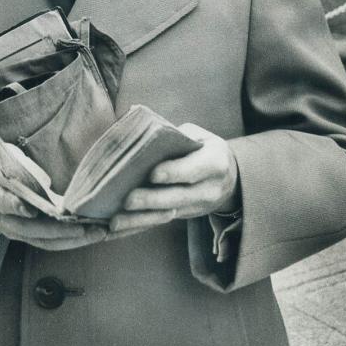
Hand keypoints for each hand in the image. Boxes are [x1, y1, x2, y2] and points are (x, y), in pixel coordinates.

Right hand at [0, 174, 106, 250]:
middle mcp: (1, 220)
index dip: (15, 206)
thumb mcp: (2, 156)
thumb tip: (44, 181)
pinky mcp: (29, 233)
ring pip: (43, 241)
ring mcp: (15, 231)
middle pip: (30, 230)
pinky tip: (90, 233)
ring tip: (97, 233)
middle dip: (59, 231)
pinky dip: (70, 239)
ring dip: (71, 240)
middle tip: (84, 228)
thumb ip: (19, 165)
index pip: (1, 201)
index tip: (31, 209)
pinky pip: (50, 241)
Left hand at [109, 123, 238, 236]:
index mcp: (215, 163)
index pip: (194, 169)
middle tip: (128, 200)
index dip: (174, 172)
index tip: (153, 174)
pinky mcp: (183, 217)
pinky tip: (116, 230)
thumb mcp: (198, 135)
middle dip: (152, 200)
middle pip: (178, 197)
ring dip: (140, 220)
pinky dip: (137, 227)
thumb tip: (135, 115)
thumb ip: (171, 131)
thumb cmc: (205, 148)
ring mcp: (196, 207)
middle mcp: (208, 189)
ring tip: (115, 221)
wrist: (230, 178)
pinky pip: (159, 223)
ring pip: (167, 215)